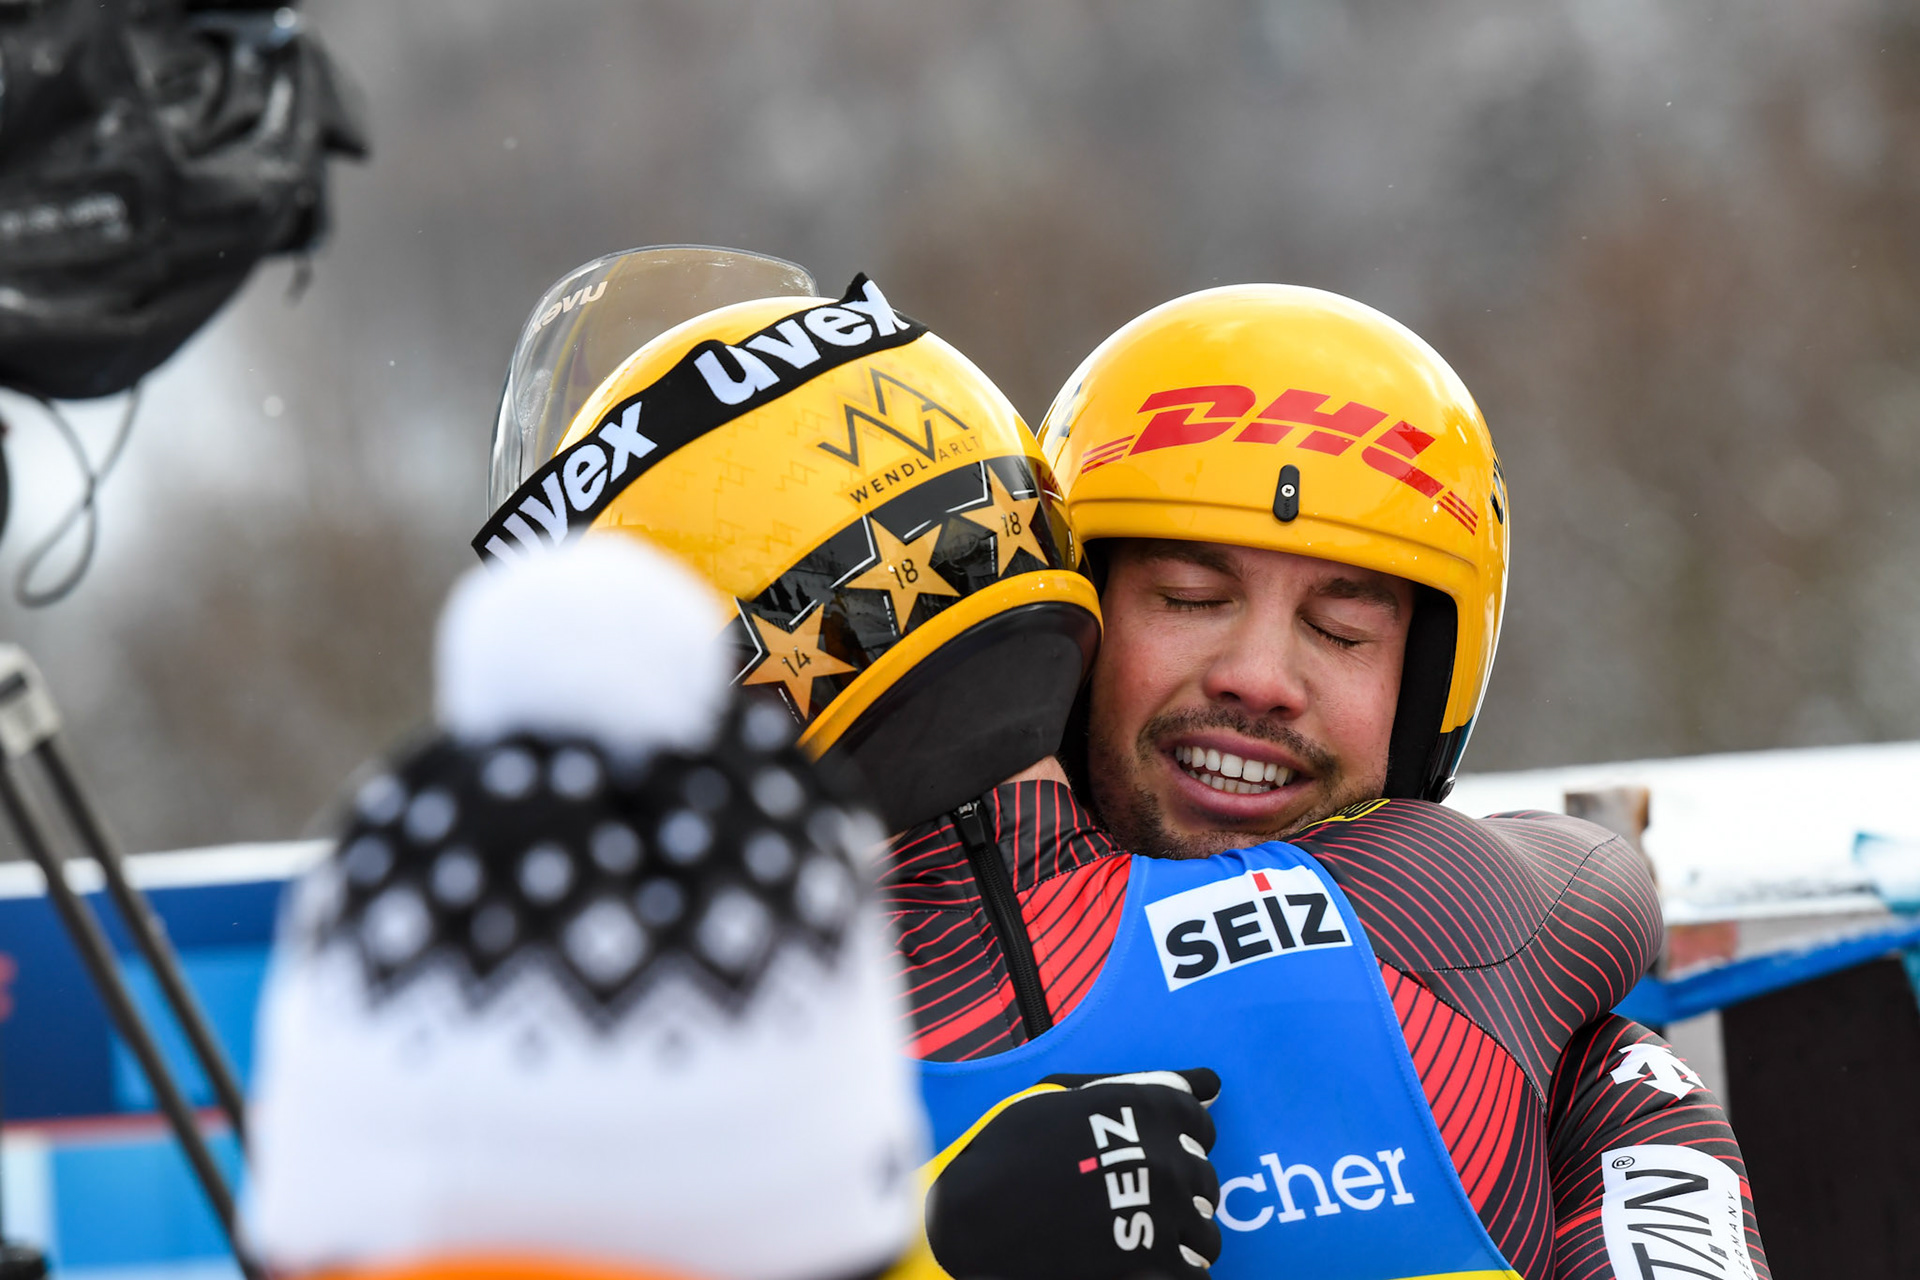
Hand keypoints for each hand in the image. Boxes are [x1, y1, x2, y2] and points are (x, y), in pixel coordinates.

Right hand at [926, 1068, 1222, 1279]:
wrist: (977, 1212)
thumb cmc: (1010, 1148)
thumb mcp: (1065, 1096)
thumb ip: (1138, 1086)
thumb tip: (1208, 1081)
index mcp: (1143, 1105)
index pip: (1200, 1122)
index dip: (1180, 1139)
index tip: (1158, 1153)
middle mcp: (1162, 1151)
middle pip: (1205, 1176)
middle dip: (1179, 1187)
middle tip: (1139, 1197)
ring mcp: (1160, 1206)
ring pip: (1207, 1228)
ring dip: (1184, 1233)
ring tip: (1150, 1235)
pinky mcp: (1149, 1254)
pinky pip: (1195, 1268)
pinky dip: (1179, 1270)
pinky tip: (1152, 1264)